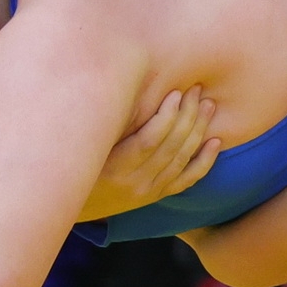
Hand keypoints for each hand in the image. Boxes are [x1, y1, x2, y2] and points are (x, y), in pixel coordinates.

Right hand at [83, 87, 221, 217]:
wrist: (71, 202)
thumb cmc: (75, 161)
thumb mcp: (82, 145)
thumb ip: (103, 122)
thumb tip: (118, 84)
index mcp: (114, 167)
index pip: (149, 141)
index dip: (166, 116)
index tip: (175, 92)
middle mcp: (135, 182)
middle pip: (171, 147)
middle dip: (187, 115)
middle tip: (197, 89)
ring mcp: (148, 191)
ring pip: (182, 159)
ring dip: (198, 130)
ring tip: (208, 105)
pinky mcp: (156, 196)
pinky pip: (187, 180)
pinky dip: (204, 161)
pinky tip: (215, 142)